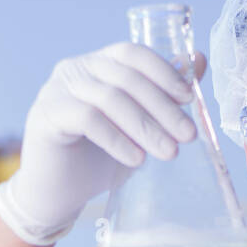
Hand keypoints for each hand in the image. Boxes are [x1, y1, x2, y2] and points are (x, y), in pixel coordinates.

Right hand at [0, 43, 204, 245]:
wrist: (57, 193)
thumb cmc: (98, 157)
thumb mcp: (138, 126)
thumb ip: (163, 94)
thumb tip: (199, 60)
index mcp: (98, 64)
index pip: (133, 53)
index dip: (163, 72)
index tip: (188, 99)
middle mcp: (76, 69)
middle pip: (126, 77)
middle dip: (162, 107)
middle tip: (187, 136)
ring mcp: (57, 89)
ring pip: (110, 98)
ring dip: (145, 127)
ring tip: (168, 152)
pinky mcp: (47, 115)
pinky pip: (88, 119)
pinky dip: (117, 139)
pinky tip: (136, 159)